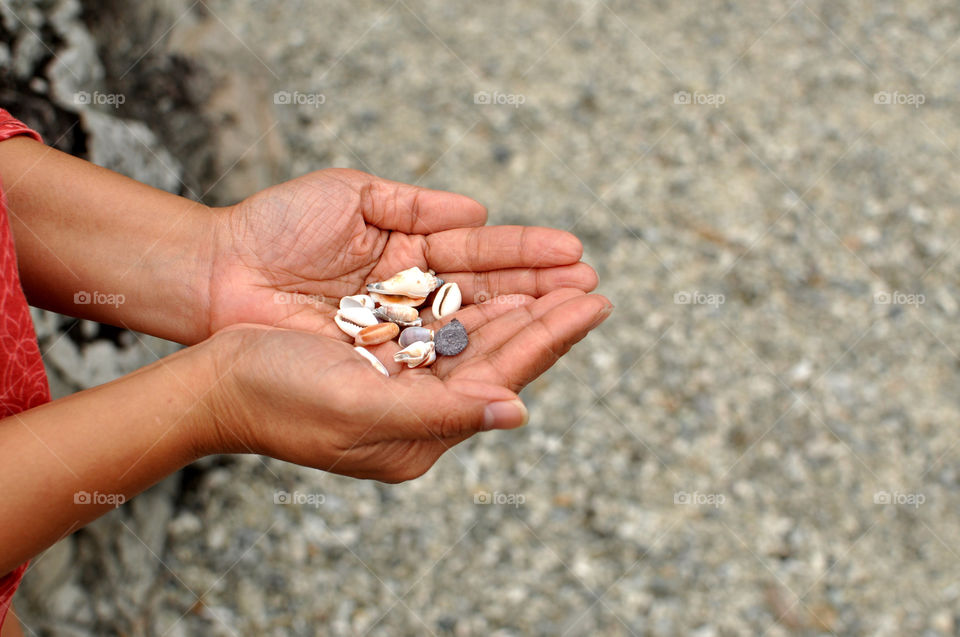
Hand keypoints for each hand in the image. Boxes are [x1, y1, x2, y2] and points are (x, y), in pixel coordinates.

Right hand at [203, 288, 611, 481]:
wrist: (215, 381)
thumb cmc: (278, 398)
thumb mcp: (361, 409)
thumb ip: (441, 412)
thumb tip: (516, 411)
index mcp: (422, 430)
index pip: (502, 377)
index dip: (550, 337)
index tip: (595, 304)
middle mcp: (420, 405)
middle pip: (498, 353)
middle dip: (545, 315)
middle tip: (592, 282)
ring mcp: (401, 374)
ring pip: (475, 332)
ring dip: (517, 301)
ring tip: (561, 275)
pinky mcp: (381, 348)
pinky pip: (440, 319)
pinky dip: (473, 296)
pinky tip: (498, 278)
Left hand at [206, 168, 597, 338]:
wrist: (218, 272)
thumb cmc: (278, 228)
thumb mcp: (353, 197)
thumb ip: (418, 205)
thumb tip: (480, 213)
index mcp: (412, 255)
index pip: (482, 258)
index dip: (528, 257)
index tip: (575, 256)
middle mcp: (413, 300)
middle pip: (490, 301)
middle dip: (543, 298)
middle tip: (593, 295)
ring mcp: (400, 339)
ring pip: (474, 337)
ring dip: (527, 330)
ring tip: (577, 318)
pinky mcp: (381, 374)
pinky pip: (439, 369)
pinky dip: (480, 364)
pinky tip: (522, 356)